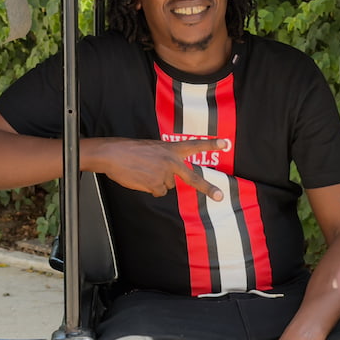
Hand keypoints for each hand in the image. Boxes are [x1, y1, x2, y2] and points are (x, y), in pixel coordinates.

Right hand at [86, 137, 226, 199]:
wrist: (113, 154)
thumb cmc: (130, 150)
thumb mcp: (153, 149)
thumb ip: (165, 159)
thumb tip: (169, 177)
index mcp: (171, 148)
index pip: (194, 144)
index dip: (211, 144)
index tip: (226, 143)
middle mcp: (171, 161)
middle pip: (193, 177)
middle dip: (208, 188)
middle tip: (220, 196)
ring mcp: (165, 174)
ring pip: (167, 186)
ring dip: (157, 182)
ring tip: (143, 172)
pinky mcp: (156, 185)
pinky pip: (158, 192)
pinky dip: (150, 189)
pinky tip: (140, 180)